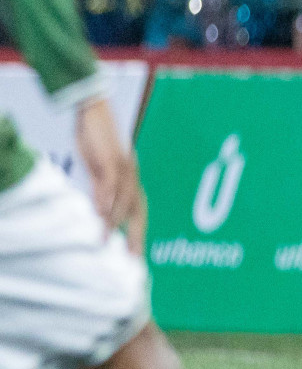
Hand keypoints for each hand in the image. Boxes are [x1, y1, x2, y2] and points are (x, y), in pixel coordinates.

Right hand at [75, 98, 147, 253]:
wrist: (95, 111)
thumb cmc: (96, 140)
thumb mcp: (97, 168)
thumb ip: (100, 188)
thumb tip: (100, 210)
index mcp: (130, 178)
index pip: (138, 209)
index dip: (138, 231)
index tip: (136, 254)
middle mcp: (131, 175)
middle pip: (138, 209)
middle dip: (137, 234)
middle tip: (133, 256)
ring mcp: (123, 168)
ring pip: (123, 199)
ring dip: (114, 221)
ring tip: (106, 239)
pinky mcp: (110, 159)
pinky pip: (109, 183)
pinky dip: (105, 199)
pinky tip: (100, 212)